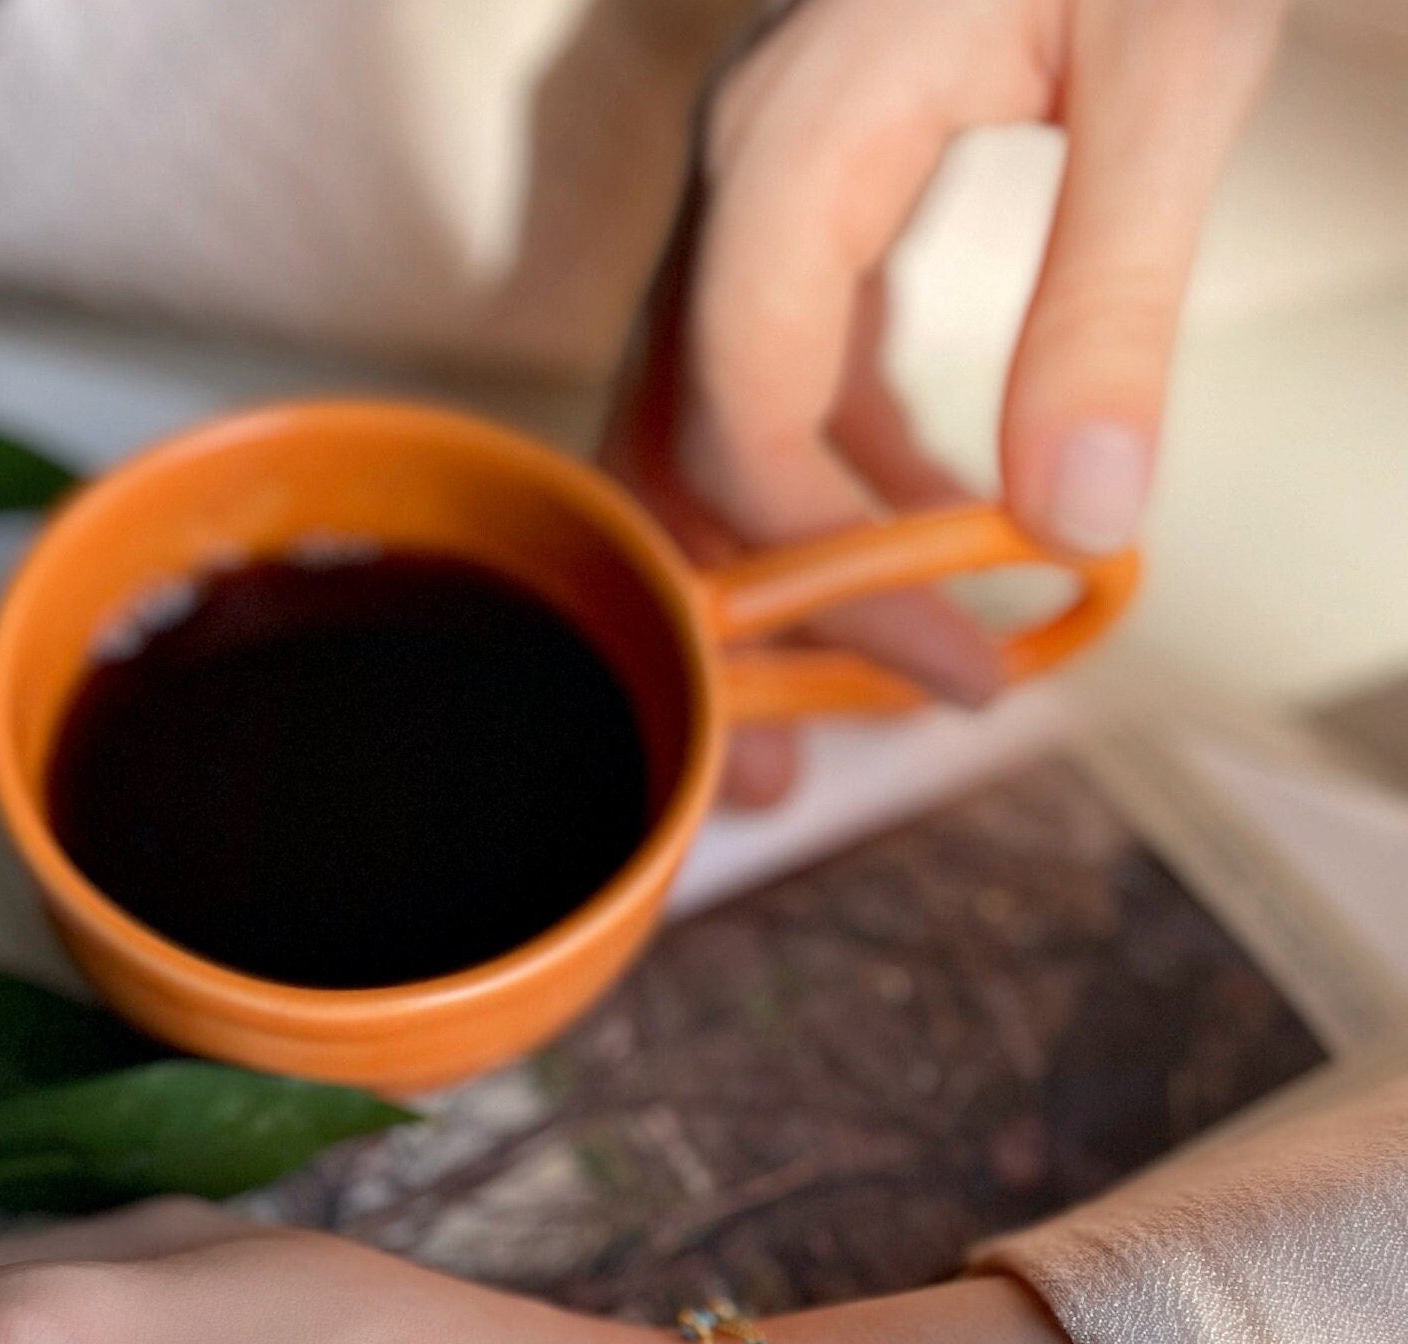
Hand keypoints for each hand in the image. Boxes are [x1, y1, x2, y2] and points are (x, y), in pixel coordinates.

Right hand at [604, 0, 1283, 806]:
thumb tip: (1078, 521)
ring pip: (701, 422)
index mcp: (792, 147)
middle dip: (734, 612)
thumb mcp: (1173, 65)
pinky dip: (825, 476)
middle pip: (676, 444)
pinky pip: (770, 369)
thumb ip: (1111, 297)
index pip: (748, 417)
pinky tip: (902, 533)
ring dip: (762, 565)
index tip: (951, 662)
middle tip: (784, 767)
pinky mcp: (801, 196)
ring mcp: (752, 188)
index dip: (833, 568)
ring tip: (831, 694)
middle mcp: (734, 178)